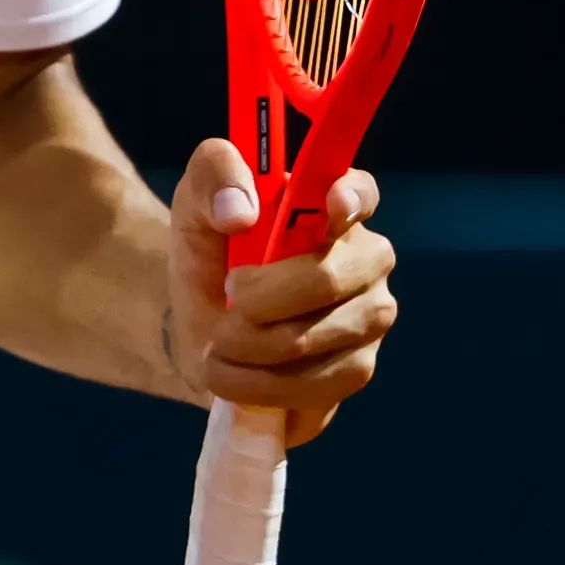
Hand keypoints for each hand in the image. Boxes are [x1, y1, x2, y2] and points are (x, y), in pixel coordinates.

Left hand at [165, 138, 397, 445]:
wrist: (200, 326)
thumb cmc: (212, 253)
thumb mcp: (195, 202)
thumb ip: (214, 176)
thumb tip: (239, 213)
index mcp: (333, 205)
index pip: (361, 192)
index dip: (352, 198)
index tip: (330, 207)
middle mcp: (366, 260)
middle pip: (329, 278)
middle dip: (261, 299)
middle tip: (227, 300)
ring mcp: (369, 319)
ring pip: (317, 340)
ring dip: (251, 348)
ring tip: (219, 345)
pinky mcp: (355, 370)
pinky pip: (316, 387)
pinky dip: (260, 386)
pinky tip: (233, 376)